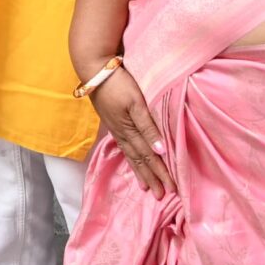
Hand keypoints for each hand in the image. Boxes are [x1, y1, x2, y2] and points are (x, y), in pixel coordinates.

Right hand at [89, 66, 174, 194]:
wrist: (94, 69)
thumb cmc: (118, 83)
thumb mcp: (136, 102)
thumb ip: (148, 126)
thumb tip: (161, 151)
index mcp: (130, 130)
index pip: (149, 157)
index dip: (161, 174)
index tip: (171, 190)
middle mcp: (122, 133)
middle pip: (140, 161)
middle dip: (151, 178)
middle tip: (161, 196)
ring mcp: (116, 128)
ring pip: (131, 155)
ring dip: (140, 172)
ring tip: (146, 186)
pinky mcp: (112, 122)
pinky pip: (124, 147)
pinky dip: (130, 158)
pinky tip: (132, 160)